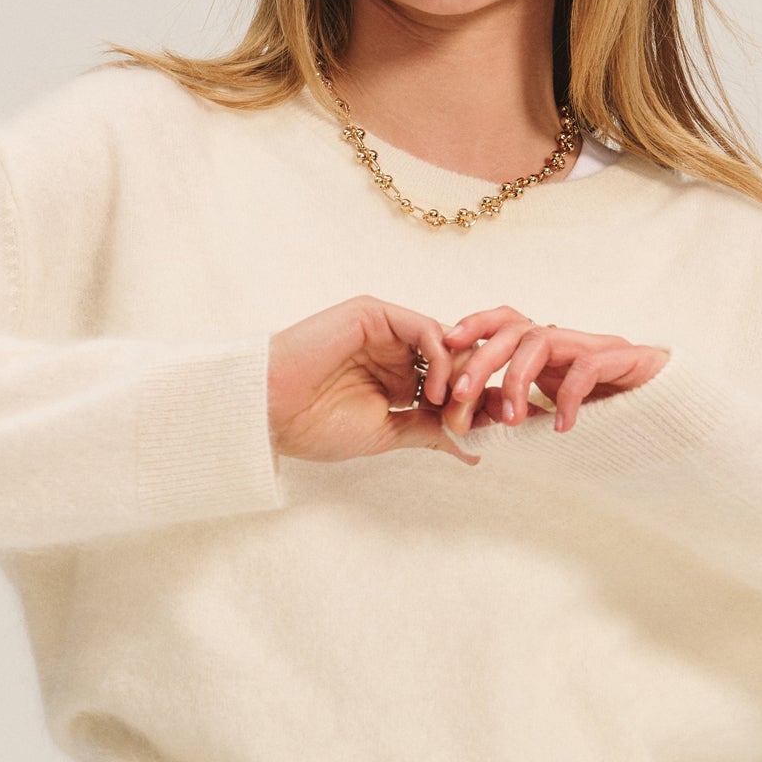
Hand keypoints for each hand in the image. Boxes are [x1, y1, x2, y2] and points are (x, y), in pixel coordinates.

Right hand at [268, 294, 489, 466]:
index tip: (490, 429)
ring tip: (455, 410)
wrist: (272, 411)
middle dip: (473, 390)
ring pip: (446, 342)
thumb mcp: (388, 433)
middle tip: (474, 422)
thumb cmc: (316, 426)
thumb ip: (430, 431)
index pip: (450, 382)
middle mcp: (396, 351)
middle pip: (455, 359)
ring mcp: (386, 331)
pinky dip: (442, 359)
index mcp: (398, 378)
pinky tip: (436, 390)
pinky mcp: (374, 314)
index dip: (472, 404)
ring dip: (461, 376)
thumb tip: (473, 447)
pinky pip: (425, 329)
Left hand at [438, 305, 669, 437]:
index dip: (476, 324)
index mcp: (549, 350)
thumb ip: (516, 412)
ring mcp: (597, 347)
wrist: (670, 421)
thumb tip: (471, 415)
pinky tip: (562, 427)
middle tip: (461, 394)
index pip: (507, 321)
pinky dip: (568, 398)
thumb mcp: (550, 417)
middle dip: (483, 360)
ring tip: (511, 419)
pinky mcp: (627, 360)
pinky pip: (588, 368)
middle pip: (515, 329)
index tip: (447, 344)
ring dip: (516, 380)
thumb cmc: (608, 418)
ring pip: (543, 341)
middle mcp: (569, 341)